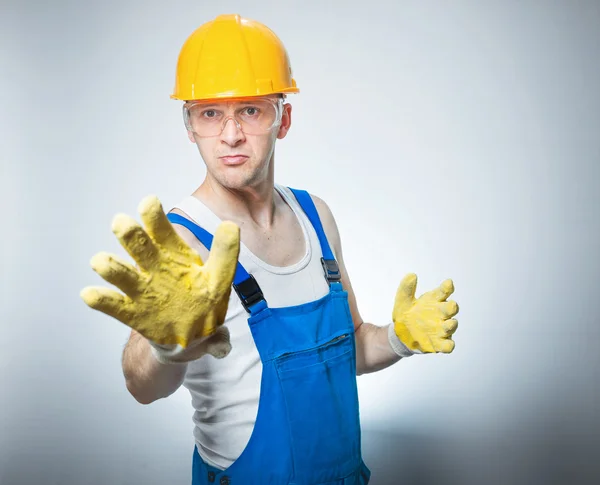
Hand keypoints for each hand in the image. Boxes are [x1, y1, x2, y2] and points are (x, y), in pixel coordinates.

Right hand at [80, 195, 239, 361]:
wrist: (193, 335)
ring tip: (101, 261)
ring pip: (121, 273)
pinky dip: (102, 300)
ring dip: (111, 267)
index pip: (162, 230)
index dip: (154, 216)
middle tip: (121, 223)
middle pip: (138, 246)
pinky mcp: (133, 313)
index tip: (148, 202)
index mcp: (174, 253)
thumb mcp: (219, 277)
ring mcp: (141, 289)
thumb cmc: (205, 299)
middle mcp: (154, 266)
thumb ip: (225, 254)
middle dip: (129, 235)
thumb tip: (231, 227)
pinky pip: (114, 305)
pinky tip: (90, 294)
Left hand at [392, 273, 458, 353]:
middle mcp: (440, 314)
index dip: (447, 288)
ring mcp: (441, 329)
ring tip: (447, 324)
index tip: (448, 284)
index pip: (443, 292)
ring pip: (452, 326)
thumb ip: (406, 288)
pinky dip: (449, 345)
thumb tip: (412, 275)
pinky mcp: (439, 343)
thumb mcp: (403, 301)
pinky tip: (447, 345)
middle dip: (452, 307)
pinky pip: (448, 345)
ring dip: (451, 325)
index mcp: (433, 301)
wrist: (400, 335)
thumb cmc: (406, 315)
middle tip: (450, 306)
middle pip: (451, 308)